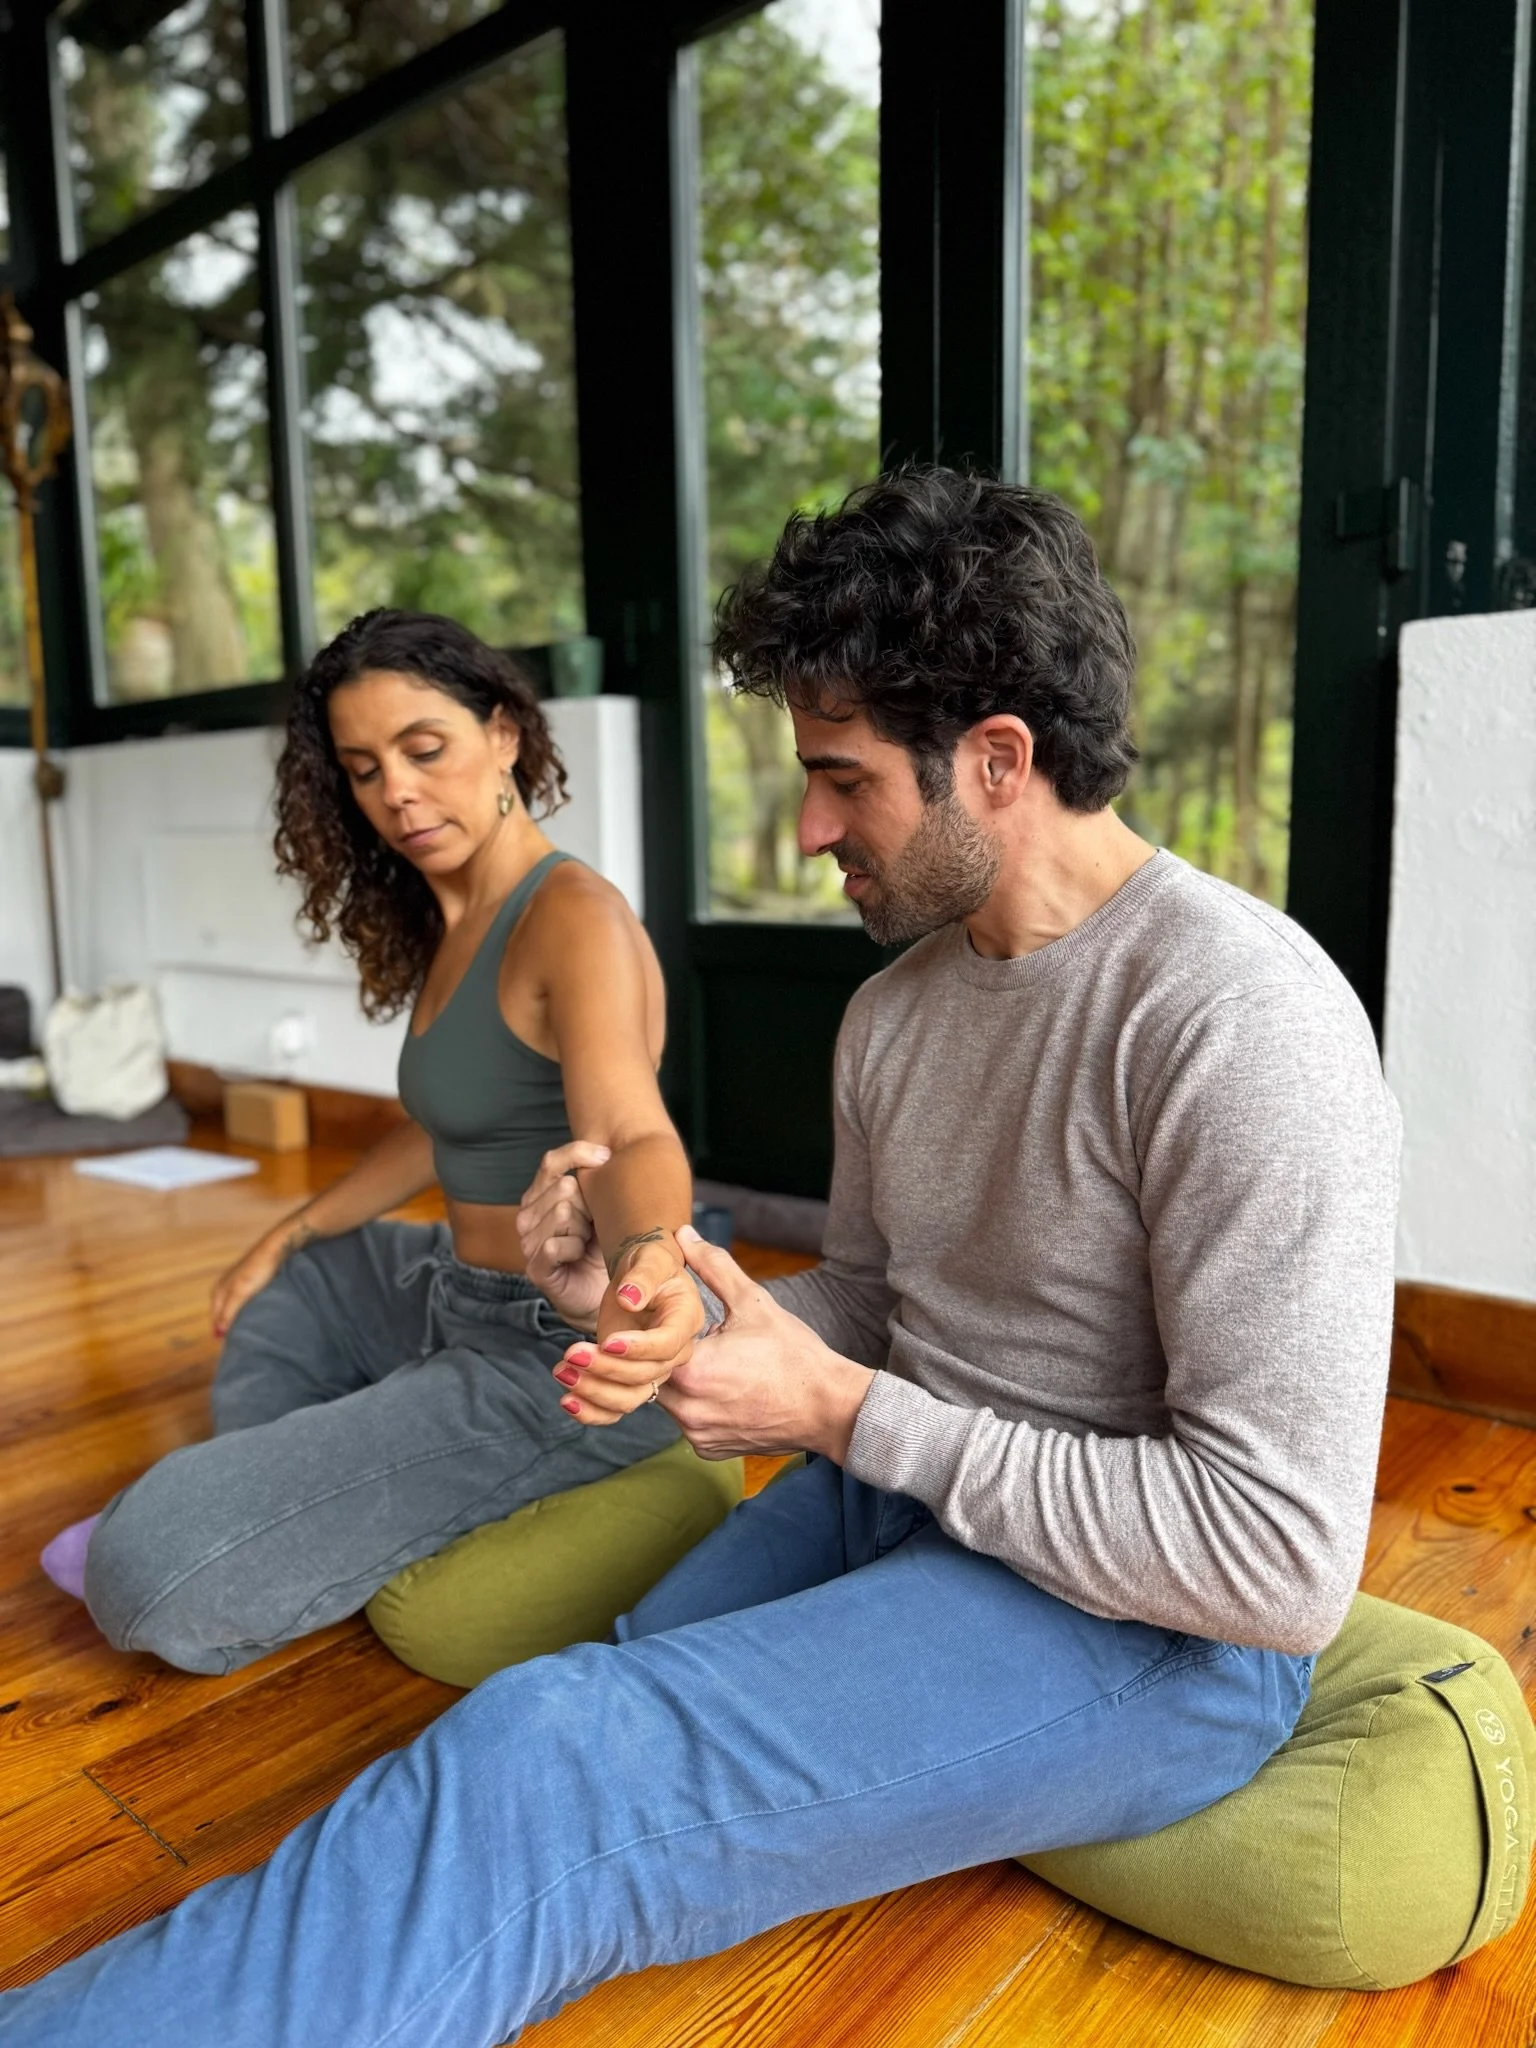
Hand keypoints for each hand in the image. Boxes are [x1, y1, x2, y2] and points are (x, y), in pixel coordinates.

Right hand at [211, 1220, 309, 1337]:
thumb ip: (228, 1311)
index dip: (222, 1333)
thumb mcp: (241, 1292)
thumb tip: (219, 1332)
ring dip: (240, 1320)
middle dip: (229, 1328)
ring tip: (250, 1333)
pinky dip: (250, 1311)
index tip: (232, 1349)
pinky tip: (259, 1316)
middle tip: (240, 1344)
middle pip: (224, 1314)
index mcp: (219, 1291)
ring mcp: (240, 1284)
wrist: (279, 1246)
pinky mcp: (254, 1282)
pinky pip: (247, 1302)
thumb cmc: (259, 1268)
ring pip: (236, 1308)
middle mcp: (226, 1287)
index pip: (216, 1319)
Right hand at [516, 1141, 611, 1329]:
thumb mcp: (601, 1206)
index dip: (579, 1154)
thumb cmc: (602, 1244)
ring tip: (585, 1243)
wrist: (601, 1291)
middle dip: (589, 1206)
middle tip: (593, 1226)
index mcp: (540, 1195)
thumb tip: (606, 1153)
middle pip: (565, 1189)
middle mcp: (527, 1215)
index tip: (607, 1158)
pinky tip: (578, 1257)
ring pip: (562, 1214)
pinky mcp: (535, 1267)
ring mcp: (527, 1241)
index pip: (551, 1161)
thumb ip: (596, 1180)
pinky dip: (574, 1250)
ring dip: (584, 1230)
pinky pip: (555, 1245)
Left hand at [552, 1228, 708, 1424]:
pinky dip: (593, 1412)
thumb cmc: (649, 1264)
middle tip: (571, 1353)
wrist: (640, 1279)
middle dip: (606, 1368)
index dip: (639, 1348)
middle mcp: (673, 1352)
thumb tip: (628, 1299)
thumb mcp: (650, 1259)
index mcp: (685, 1320)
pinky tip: (567, 1402)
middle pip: (645, 1375)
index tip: (607, 1342)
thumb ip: (642, 1277)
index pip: (667, 1344)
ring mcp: (652, 1370)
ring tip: (561, 1372)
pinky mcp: (630, 1380)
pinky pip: (617, 1408)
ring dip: (594, 1392)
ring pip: (630, 1398)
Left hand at [655, 1227, 873, 1460]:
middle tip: (676, 1338)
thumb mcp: (754, 1303)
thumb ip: (713, 1266)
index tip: (648, 1321)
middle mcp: (688, 1410)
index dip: (644, 1332)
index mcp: (692, 1371)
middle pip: (650, 1377)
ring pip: (666, 1401)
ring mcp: (699, 1435)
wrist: (829, 1408)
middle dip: (656, 1356)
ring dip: (675, 1380)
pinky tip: (719, 1387)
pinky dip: (695, 1404)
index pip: (642, 1350)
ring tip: (703, 1359)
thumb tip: (683, 1235)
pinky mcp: (711, 1450)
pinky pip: (687, 1422)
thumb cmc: (794, 1354)